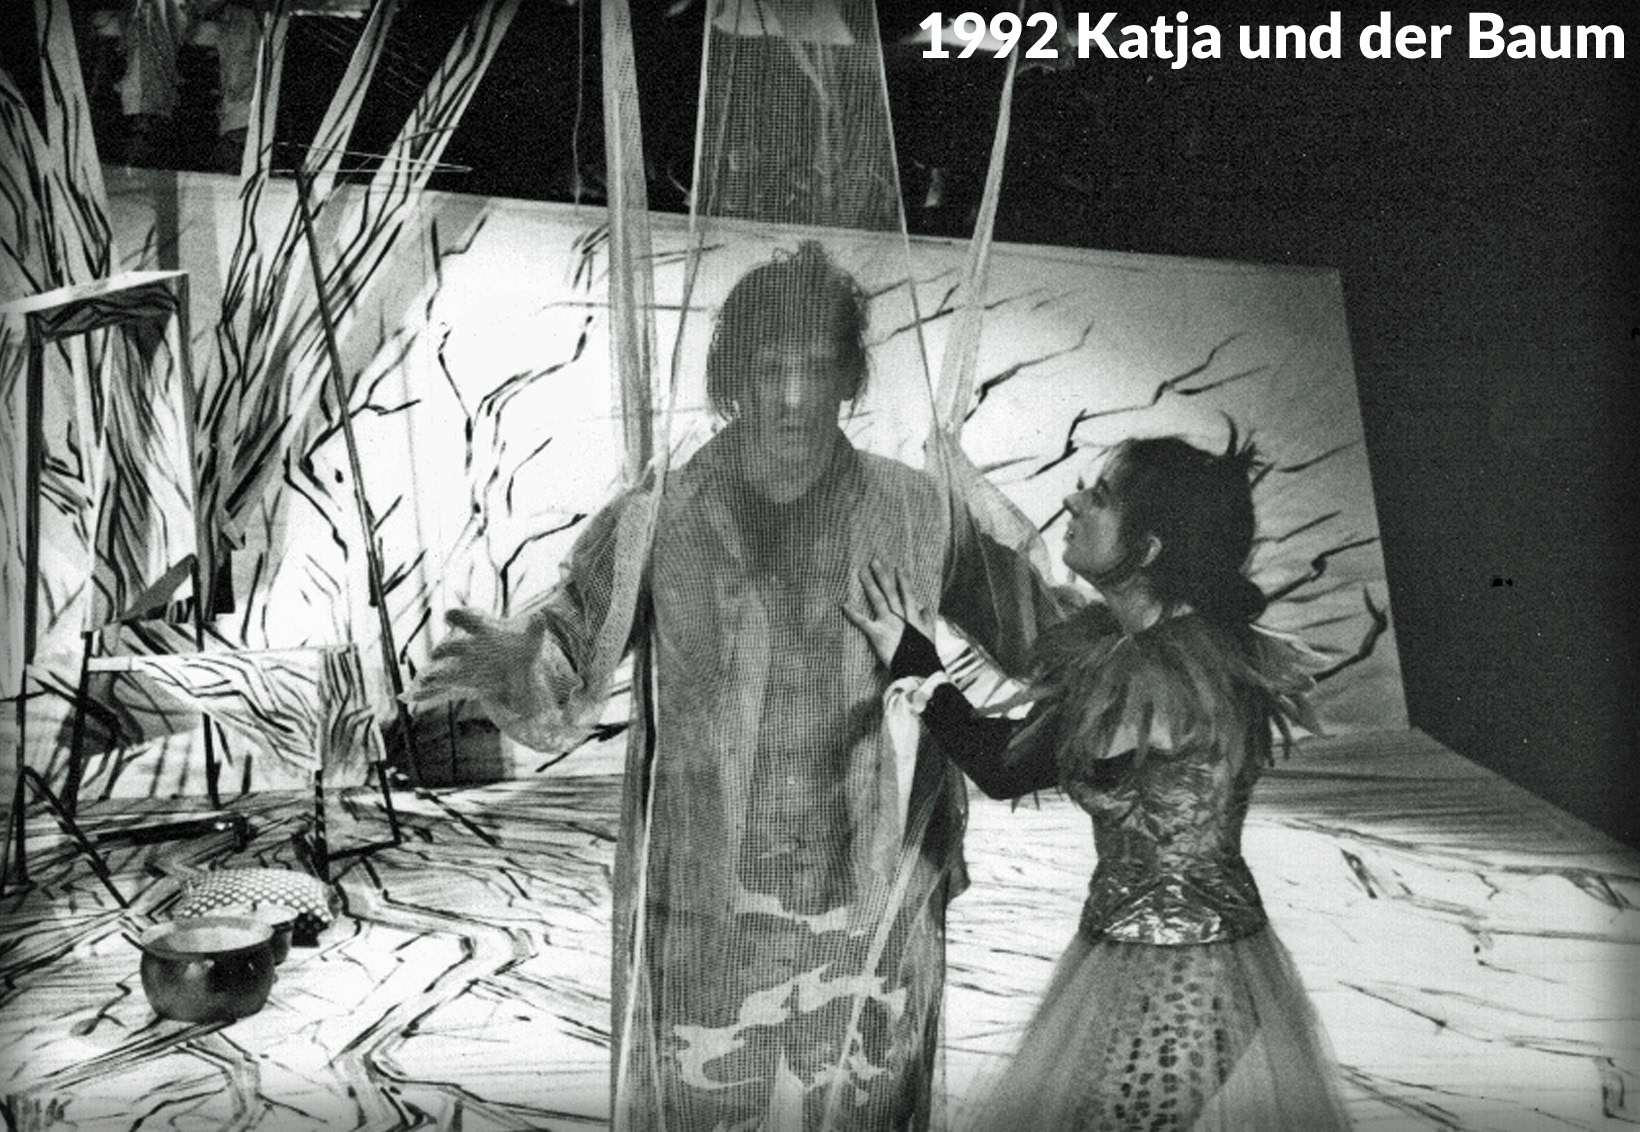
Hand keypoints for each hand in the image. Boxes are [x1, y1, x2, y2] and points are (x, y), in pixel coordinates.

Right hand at [402, 608, 546, 709]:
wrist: (516, 666)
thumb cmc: (520, 648)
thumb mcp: (531, 641)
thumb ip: (535, 629)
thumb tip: (540, 616)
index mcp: (482, 632)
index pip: (467, 619)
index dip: (459, 616)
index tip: (449, 616)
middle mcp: (467, 648)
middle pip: (451, 647)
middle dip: (444, 650)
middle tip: (437, 654)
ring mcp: (460, 666)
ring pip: (442, 669)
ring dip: (432, 675)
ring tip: (423, 681)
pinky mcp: (458, 683)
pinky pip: (439, 689)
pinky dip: (425, 694)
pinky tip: (409, 699)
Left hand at [842, 560, 935, 667]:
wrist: (918, 669)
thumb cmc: (923, 655)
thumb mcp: (928, 635)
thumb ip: (926, 619)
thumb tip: (925, 606)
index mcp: (914, 617)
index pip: (908, 594)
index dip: (903, 580)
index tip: (897, 567)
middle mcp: (901, 617)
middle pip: (891, 592)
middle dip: (882, 576)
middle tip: (874, 561)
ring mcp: (889, 624)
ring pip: (878, 600)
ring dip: (870, 585)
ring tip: (862, 572)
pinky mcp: (878, 635)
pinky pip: (863, 622)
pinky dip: (853, 613)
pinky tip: (844, 604)